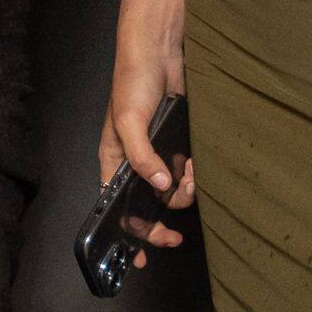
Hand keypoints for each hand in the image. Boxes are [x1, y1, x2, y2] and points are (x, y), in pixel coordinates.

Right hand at [99, 40, 195, 258]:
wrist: (159, 52)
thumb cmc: (132, 83)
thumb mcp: (129, 121)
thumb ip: (142, 156)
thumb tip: (160, 187)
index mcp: (113, 160)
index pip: (115, 206)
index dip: (127, 233)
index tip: (138, 258)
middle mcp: (135, 162)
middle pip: (147, 205)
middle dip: (162, 221)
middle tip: (176, 237)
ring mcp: (158, 154)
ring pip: (171, 190)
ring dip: (183, 192)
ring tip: (192, 178)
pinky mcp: (177, 144)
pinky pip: (187, 171)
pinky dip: (194, 175)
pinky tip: (197, 166)